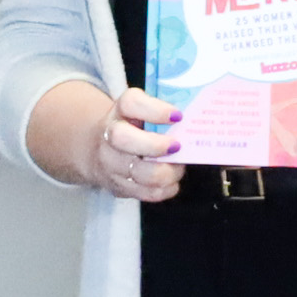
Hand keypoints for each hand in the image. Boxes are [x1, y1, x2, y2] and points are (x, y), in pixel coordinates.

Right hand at [27, 79, 183, 203]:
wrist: (99, 150)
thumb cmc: (133, 128)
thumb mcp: (142, 112)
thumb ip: (165, 113)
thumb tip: (197, 119)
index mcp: (121, 111)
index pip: (131, 103)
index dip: (155, 110)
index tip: (178, 115)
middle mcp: (109, 136)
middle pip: (123, 138)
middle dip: (155, 145)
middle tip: (177, 146)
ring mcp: (111, 164)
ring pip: (141, 173)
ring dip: (168, 172)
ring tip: (178, 166)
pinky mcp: (119, 186)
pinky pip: (147, 193)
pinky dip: (166, 189)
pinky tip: (171, 180)